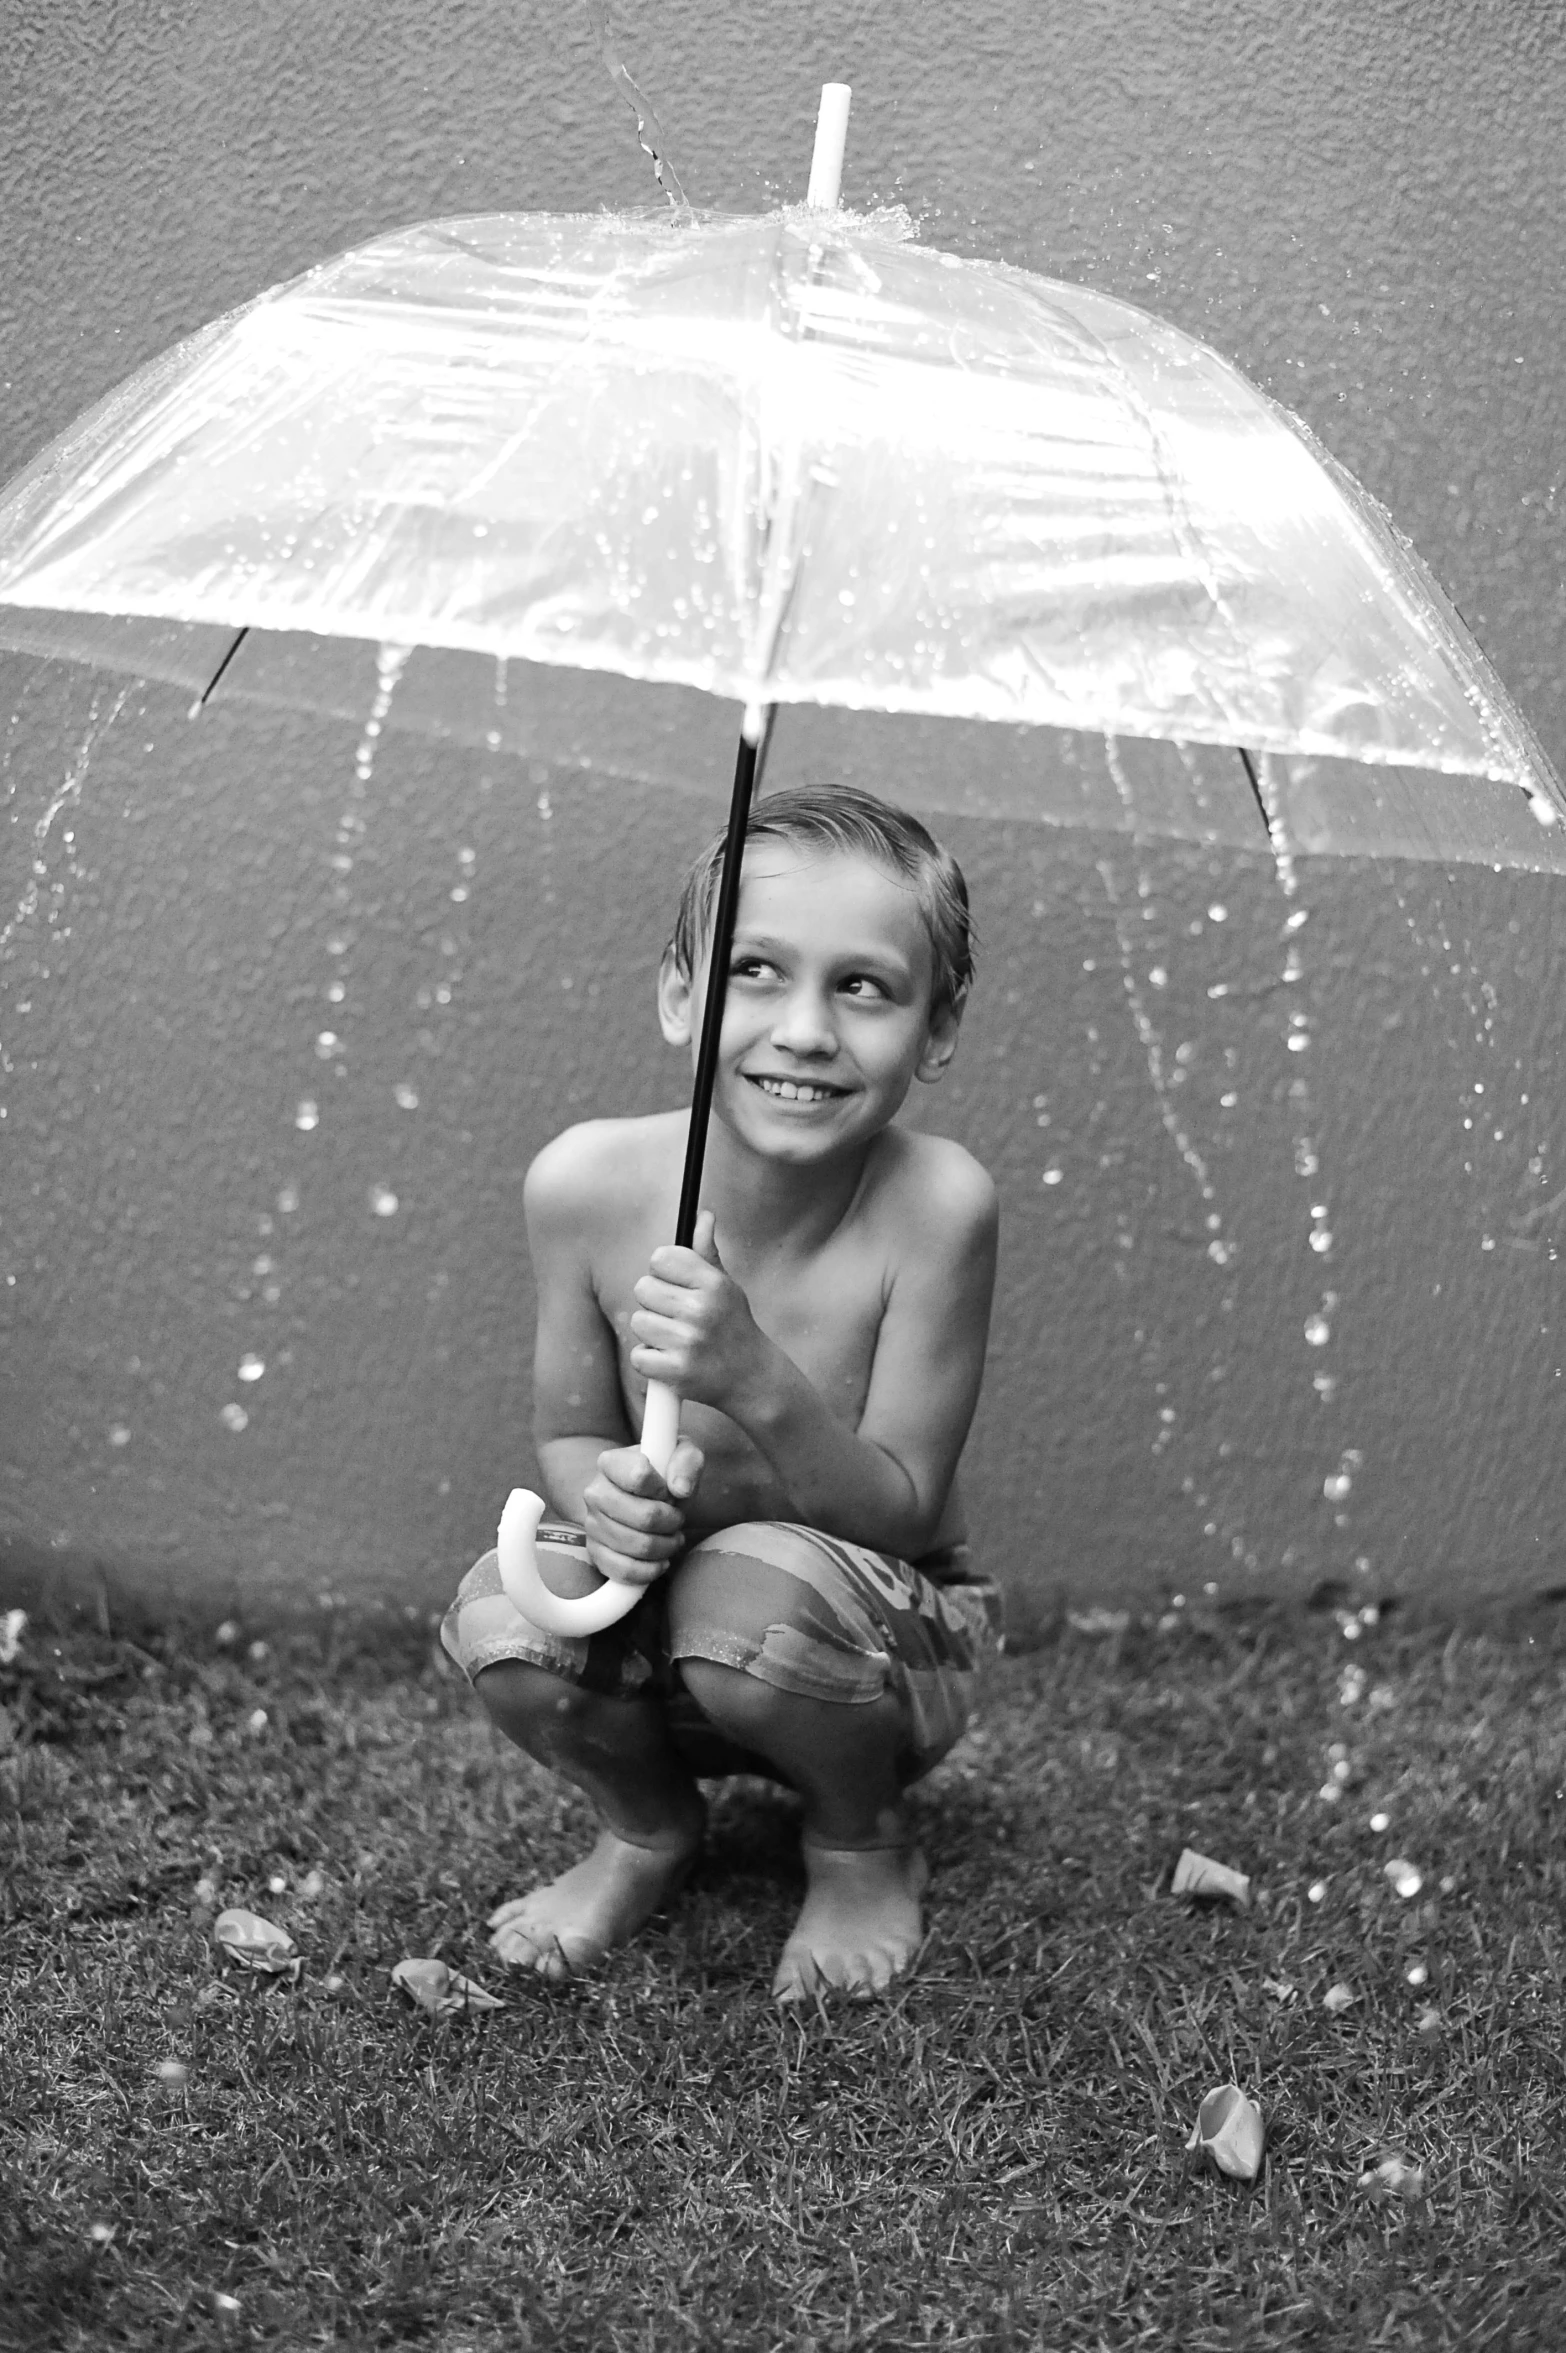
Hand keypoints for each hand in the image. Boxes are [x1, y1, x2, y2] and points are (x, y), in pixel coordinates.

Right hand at [580, 1437, 705, 1585]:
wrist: (644, 1497)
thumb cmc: (664, 1475)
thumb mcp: (682, 1456)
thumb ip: (686, 1461)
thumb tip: (681, 1489)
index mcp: (610, 1462)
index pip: (640, 1476)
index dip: (664, 1489)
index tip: (669, 1492)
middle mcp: (594, 1492)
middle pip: (644, 1517)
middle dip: (672, 1522)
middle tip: (677, 1519)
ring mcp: (592, 1524)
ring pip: (638, 1546)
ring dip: (666, 1546)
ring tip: (672, 1537)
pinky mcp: (596, 1552)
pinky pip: (624, 1571)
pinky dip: (650, 1570)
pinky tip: (660, 1560)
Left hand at [629, 1212, 769, 1414]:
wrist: (752, 1378)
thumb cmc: (733, 1327)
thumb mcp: (726, 1286)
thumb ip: (707, 1252)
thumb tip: (704, 1216)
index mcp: (713, 1283)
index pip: (661, 1258)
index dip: (663, 1272)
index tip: (675, 1286)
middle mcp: (701, 1309)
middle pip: (643, 1288)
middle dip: (655, 1303)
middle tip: (676, 1316)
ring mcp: (689, 1342)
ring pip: (638, 1322)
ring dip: (652, 1333)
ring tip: (677, 1339)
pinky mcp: (677, 1372)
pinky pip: (638, 1356)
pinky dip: (649, 1361)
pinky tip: (671, 1360)